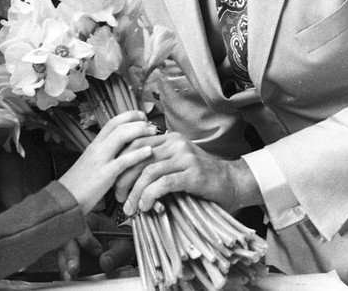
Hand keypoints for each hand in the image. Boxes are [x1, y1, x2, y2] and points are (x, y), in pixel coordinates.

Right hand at [56, 213, 133, 279]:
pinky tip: (67, 275)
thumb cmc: (118, 242)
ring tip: (70, 275)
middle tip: (74, 268)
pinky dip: (63, 267)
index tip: (98, 251)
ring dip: (64, 263)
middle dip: (71, 254)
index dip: (88, 239)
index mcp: (90, 221)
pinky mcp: (67, 254)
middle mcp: (77, 230)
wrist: (116, 250)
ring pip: (61, 249)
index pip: (83, 226)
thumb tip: (105, 262)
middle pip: (68, 237)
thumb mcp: (122, 246)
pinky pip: (61, 258)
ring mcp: (70, 242)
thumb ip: (115, 254)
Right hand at [57, 111, 155, 214]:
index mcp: (94, 144)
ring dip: (140, 131)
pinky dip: (138, 154)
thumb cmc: (80, 185)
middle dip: (137, 121)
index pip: (112, 122)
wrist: (65, 200)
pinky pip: (123, 160)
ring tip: (153, 132)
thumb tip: (122, 151)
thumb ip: (105, 156)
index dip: (128, 116)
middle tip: (152, 124)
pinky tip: (150, 151)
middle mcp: (97, 148)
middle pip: (118, 125)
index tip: (142, 117)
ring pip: (121, 136)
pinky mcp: (105, 174)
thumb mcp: (92, 164)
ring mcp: (100, 160)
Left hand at [114, 132, 262, 215]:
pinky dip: (150, 195)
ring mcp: (185, 157)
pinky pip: (164, 182)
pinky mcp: (193, 173)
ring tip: (131, 208)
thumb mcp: (176, 166)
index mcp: (169, 139)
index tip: (114, 182)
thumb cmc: (201, 179)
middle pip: (138, 156)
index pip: (135, 144)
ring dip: (135, 191)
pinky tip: (146, 206)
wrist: (233, 183)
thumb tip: (129, 181)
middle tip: (118, 198)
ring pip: (149, 171)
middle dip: (123, 179)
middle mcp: (176, 143)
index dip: (121, 163)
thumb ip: (157, 166)